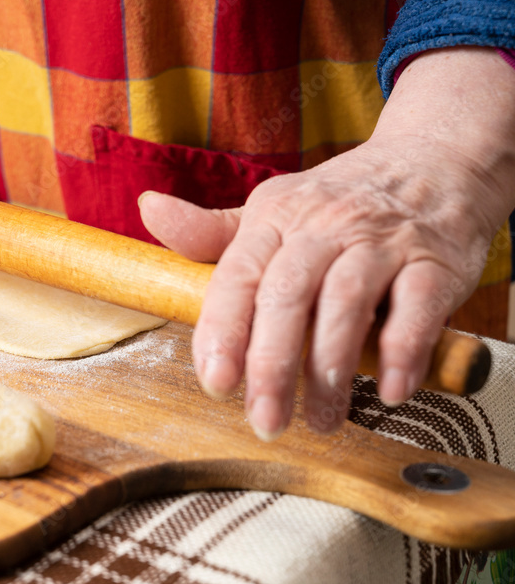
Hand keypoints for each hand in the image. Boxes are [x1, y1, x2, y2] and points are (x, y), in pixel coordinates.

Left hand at [140, 47, 514, 439]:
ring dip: (331, 370)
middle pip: (287, 297)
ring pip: (346, 304)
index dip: (222, 331)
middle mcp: (324, 226)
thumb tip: (148, 209)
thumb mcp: (270, 209)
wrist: (433, 162)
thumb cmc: (336, 202)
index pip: (237, 277)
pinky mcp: (434, 261)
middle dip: (272, 366)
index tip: (215, 384)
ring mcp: (380, 242)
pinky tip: (391, 391)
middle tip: (265, 421)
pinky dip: (404, 351)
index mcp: (274, 219)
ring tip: (321, 419)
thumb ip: (209, 230)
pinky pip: (417, 307)